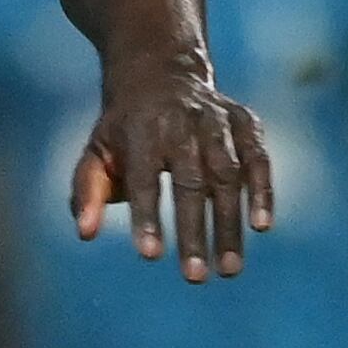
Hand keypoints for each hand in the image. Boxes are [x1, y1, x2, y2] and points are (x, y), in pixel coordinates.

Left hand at [69, 63, 273, 280]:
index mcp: (142, 130)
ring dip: (231, 223)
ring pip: (228, 175)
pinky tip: (262, 226)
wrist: (161, 70)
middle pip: (191, 182)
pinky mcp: (245, 123)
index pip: (144, 178)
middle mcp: (183, 124)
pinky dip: (263, 190)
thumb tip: (84, 234)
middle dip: (194, 232)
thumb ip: (87, 191)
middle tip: (196, 277)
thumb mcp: (96, 150)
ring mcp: (217, 122)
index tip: (150, 255)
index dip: (146, 216)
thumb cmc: (124, 128)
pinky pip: (258, 158)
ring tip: (230, 269)